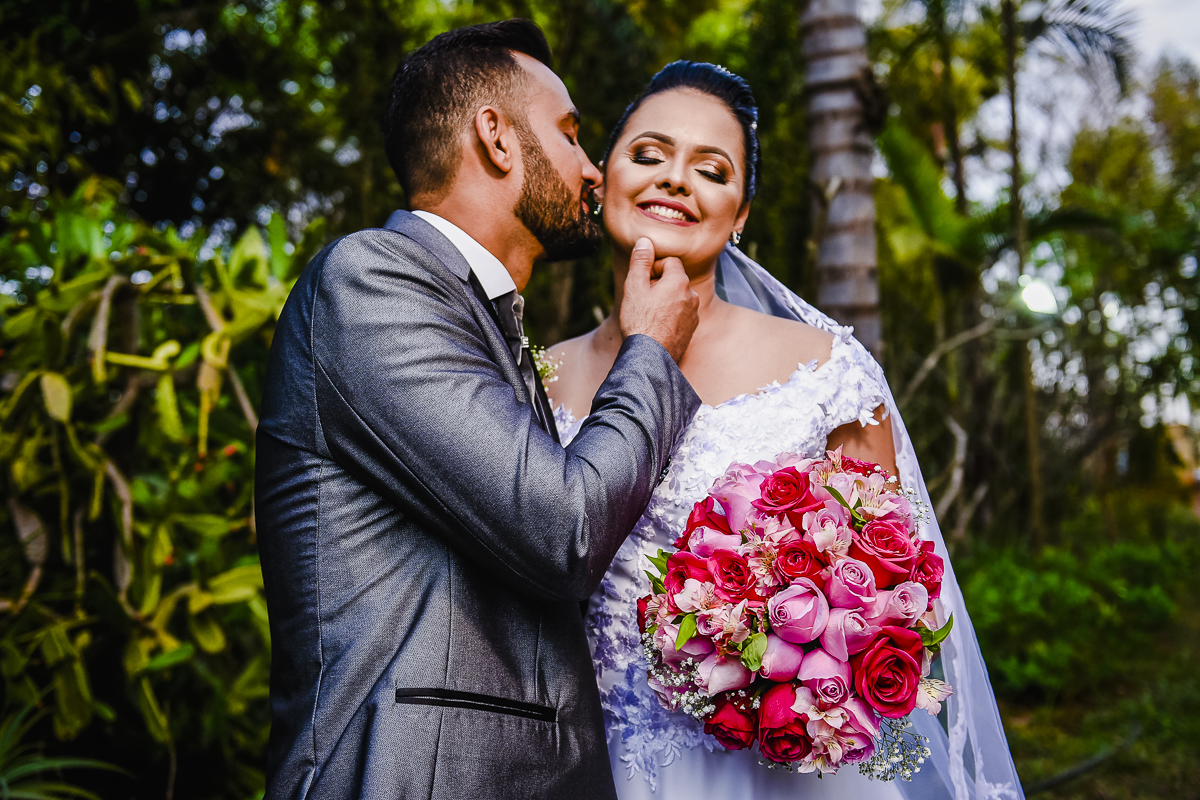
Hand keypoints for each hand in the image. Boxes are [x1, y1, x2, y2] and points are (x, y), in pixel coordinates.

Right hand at [619, 237, 699, 362]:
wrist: (650, 357)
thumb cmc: (640, 321)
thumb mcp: (634, 287)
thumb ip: (641, 261)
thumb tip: (645, 241)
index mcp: (680, 281)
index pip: (670, 261)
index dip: (654, 268)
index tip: (643, 281)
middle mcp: (692, 295)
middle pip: (675, 280)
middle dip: (660, 284)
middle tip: (642, 299)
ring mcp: (694, 314)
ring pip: (678, 298)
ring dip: (666, 300)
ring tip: (648, 314)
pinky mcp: (692, 329)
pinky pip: (681, 314)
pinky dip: (670, 315)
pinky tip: (656, 326)